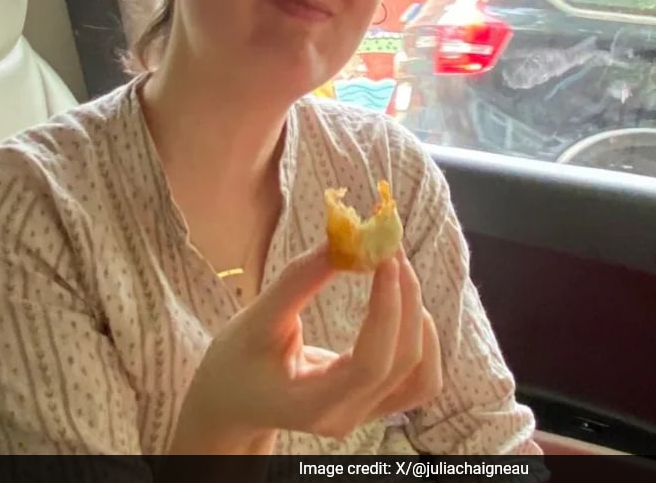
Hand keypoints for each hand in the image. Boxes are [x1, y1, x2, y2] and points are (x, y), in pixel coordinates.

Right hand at [170, 243, 442, 452]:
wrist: (232, 402)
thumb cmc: (235, 364)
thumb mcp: (254, 321)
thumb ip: (298, 282)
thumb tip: (341, 239)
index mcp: (313, 404)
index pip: (370, 363)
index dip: (388, 309)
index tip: (386, 258)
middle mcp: (347, 416)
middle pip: (404, 363)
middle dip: (406, 300)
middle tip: (391, 250)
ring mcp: (366, 414)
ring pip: (423, 375)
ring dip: (419, 320)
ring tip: (397, 275)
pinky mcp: (376, 402)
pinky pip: (420, 378)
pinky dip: (421, 339)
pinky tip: (404, 305)